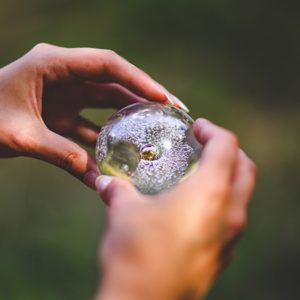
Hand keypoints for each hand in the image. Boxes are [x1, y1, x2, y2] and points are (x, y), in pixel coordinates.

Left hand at [0, 43, 175, 187]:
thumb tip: (97, 178)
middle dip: (144, 96)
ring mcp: (64, 94)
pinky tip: (120, 155)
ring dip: (130, 116)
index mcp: (52, 64)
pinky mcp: (62, 113)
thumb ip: (60, 154)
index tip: (163, 98)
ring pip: (106, 102)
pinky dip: (105, 140)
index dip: (138, 80)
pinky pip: (90, 125)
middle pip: (114, 82)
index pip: (106, 65)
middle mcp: (64, 75)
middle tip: (172, 110)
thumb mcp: (19, 135)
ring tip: (156, 128)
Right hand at [95, 119, 255, 299]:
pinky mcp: (222, 255)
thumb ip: (117, 190)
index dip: (213, 130)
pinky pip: (231, 219)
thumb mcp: (124, 212)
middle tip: (205, 145)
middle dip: (229, 151)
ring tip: (199, 173)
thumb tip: (105, 181)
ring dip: (227, 177)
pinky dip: (221, 203)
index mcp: (211, 193)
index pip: (227, 146)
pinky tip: (193, 207)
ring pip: (242, 195)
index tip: (197, 128)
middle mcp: (230, 213)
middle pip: (245, 169)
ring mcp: (230, 238)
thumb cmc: (135, 252)